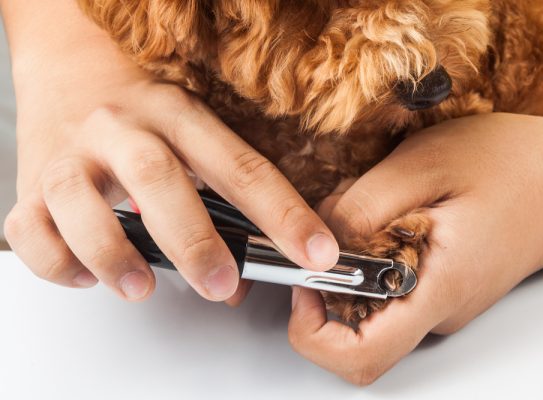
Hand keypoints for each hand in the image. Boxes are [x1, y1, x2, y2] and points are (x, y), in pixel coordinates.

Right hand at [2, 0, 337, 303]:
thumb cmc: (140, 108)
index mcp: (178, 113)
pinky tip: (86, 276)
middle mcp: (122, 128)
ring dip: (114, 254)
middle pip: (159, 179)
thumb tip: (243, 276)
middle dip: (195, 240)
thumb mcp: (188, 131)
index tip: (314, 252)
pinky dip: (57, 262)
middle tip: (223, 285)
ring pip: (81, 203)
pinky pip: (30, 229)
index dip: (283, 214)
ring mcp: (71, 155)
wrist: (69, 66)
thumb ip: (217, 198)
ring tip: (142, 288)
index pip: (240, 167)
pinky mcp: (31, 184)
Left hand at [288, 113, 542, 384]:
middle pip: (354, 333)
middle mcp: (436, 310)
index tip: (302, 283)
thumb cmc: (511, 165)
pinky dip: (369, 251)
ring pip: (366, 303)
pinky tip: (387, 210)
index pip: (362, 355)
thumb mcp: (424, 166)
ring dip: (347, 259)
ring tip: (372, 204)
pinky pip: (387, 285)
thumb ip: (363, 206)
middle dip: (325, 280)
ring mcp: (438, 302)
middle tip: (335, 225)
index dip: (314, 332)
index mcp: (436, 289)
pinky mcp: (438, 287)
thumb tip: (316, 242)